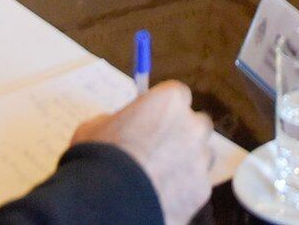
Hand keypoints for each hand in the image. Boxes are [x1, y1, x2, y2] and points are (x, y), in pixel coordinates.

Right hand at [70, 81, 212, 224]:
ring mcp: (200, 159)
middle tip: (157, 148)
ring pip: (200, 156)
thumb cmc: (100, 156)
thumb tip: (117, 125)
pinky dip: (182, 189)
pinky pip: (195, 185)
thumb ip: (116, 120)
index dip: (164, 109)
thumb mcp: (96, 126)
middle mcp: (192, 125)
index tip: (153, 119)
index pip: (177, 96)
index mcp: (170, 100)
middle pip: (196, 124)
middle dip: (181, 134)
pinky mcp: (202, 190)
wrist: (110, 201)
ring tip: (158, 175)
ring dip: (185, 162)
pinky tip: (160, 194)